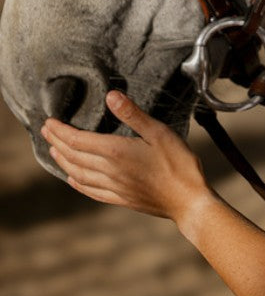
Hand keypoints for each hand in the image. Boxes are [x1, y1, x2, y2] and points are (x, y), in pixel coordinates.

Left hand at [41, 90, 210, 220]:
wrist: (187, 200)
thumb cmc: (178, 163)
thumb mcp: (159, 132)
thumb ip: (133, 114)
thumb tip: (111, 96)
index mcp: (117, 152)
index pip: (78, 140)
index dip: (61, 131)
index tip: (49, 122)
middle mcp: (109, 171)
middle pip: (74, 156)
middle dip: (58, 142)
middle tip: (46, 132)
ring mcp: (114, 187)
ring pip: (79, 173)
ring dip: (63, 161)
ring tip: (54, 151)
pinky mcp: (121, 199)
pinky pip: (91, 190)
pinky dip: (77, 183)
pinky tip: (73, 179)